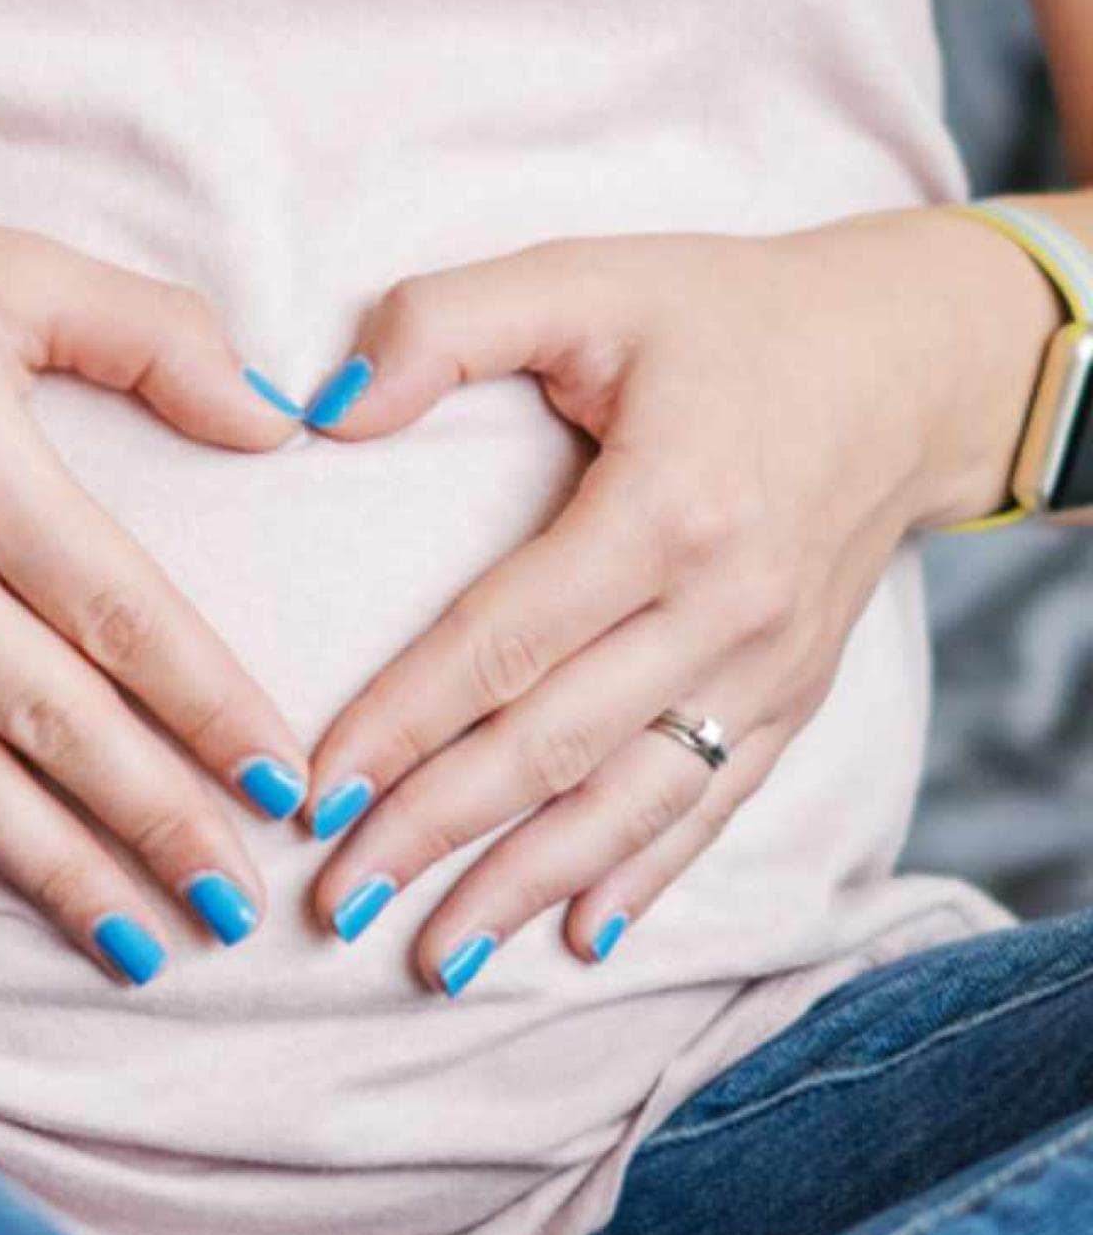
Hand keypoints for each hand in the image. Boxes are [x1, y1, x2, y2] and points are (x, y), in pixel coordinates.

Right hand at [0, 178, 309, 982]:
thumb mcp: (7, 267)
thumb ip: (154, 337)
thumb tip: (279, 421)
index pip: (120, 613)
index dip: (208, 708)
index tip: (282, 786)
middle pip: (51, 720)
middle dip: (152, 822)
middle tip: (235, 909)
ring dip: (50, 872)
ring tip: (136, 952)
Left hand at [293, 207, 1062, 990]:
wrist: (915, 365)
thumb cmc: (729, 318)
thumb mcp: (589, 276)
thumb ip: (447, 322)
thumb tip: (326, 407)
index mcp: (665, 507)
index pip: (503, 643)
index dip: (403, 723)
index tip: (318, 792)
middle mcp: (725, 608)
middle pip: (553, 747)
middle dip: (436, 834)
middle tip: (341, 900)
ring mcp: (768, 669)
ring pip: (629, 803)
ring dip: (523, 886)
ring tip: (432, 959)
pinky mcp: (793, 700)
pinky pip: (709, 807)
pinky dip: (641, 878)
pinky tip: (575, 937)